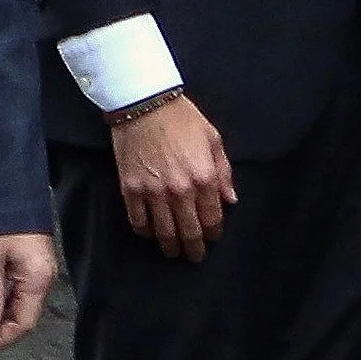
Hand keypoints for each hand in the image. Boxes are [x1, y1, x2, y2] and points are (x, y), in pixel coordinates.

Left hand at [0, 232, 58, 354]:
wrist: (10, 187)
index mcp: (37, 278)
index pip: (23, 322)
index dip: (0, 339)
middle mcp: (44, 278)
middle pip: (25, 318)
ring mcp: (40, 272)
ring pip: (22, 308)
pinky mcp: (32, 265)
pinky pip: (20, 295)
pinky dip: (3, 307)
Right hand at [114, 93, 234, 258]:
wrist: (144, 104)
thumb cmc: (182, 119)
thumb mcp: (213, 140)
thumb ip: (223, 173)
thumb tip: (230, 200)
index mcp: (204, 178)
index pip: (212, 218)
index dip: (213, 233)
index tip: (212, 237)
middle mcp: (180, 190)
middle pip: (189, 232)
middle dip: (193, 248)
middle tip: (194, 256)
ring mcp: (153, 192)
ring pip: (164, 232)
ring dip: (170, 246)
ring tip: (173, 251)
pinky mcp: (130, 189)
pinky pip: (138, 221)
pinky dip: (145, 231)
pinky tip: (150, 233)